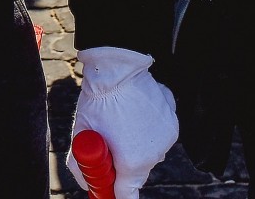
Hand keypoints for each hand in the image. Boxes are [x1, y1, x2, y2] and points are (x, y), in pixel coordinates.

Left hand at [65, 48, 176, 198]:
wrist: (117, 68)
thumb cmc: (96, 103)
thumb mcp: (81, 135)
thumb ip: (81, 166)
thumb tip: (87, 183)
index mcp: (132, 163)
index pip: (127, 194)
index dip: (116, 193)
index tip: (110, 190)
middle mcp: (154, 154)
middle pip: (138, 172)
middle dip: (125, 165)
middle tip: (111, 146)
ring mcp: (167, 137)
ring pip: (150, 152)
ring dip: (138, 145)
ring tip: (122, 121)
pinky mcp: (173, 120)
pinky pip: (160, 133)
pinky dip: (149, 127)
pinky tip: (136, 111)